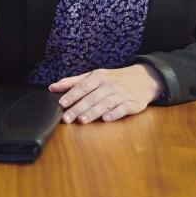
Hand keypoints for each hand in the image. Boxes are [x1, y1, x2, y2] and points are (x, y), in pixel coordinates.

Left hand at [48, 64, 162, 122]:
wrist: (143, 79)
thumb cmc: (113, 79)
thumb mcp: (94, 76)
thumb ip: (73, 82)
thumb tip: (52, 87)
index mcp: (98, 77)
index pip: (82, 86)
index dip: (71, 95)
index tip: (62, 103)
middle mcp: (109, 84)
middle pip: (91, 97)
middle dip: (78, 108)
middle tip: (67, 118)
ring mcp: (121, 94)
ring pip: (105, 103)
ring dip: (93, 112)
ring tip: (82, 120)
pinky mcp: (132, 103)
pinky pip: (122, 109)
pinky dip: (114, 113)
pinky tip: (106, 119)